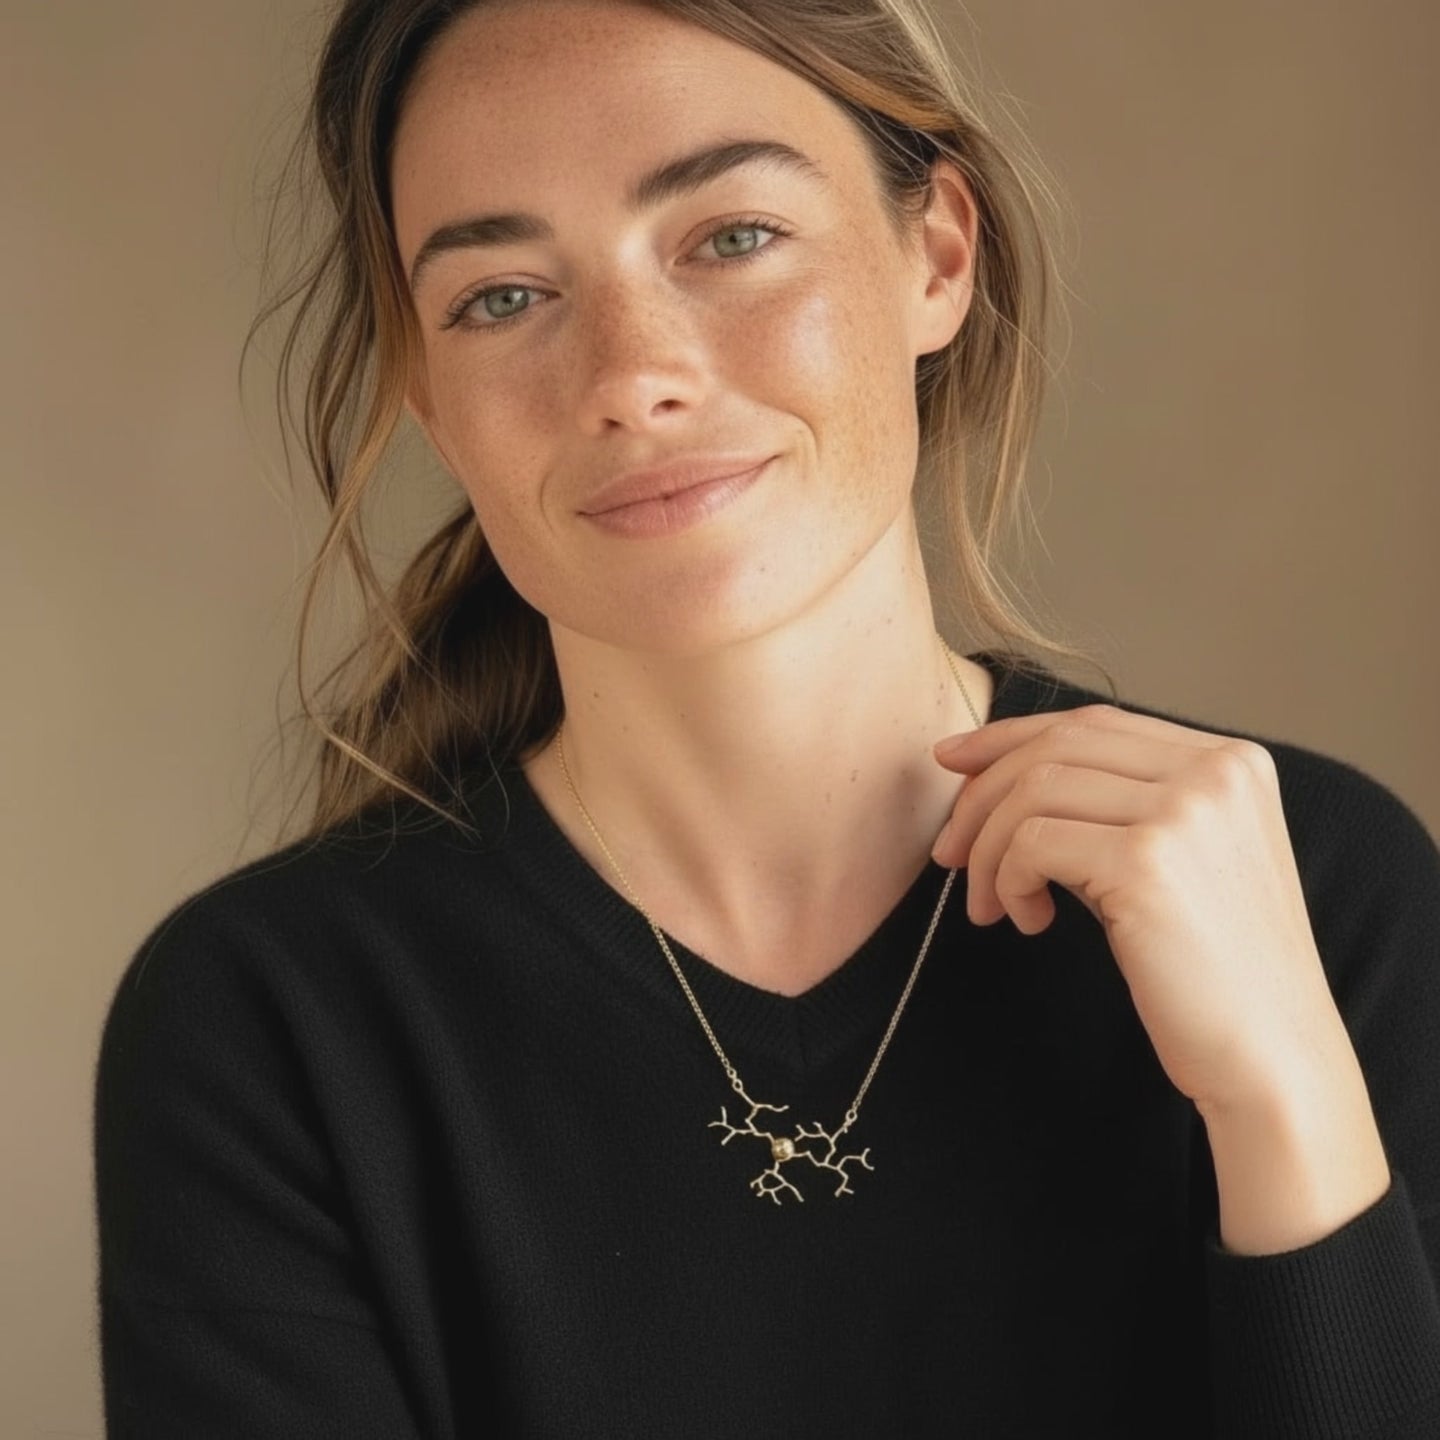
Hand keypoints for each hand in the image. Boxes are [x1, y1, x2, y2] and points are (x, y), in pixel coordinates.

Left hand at [930, 703, 1354, 1116]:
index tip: (954, 763)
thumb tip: (999, 771)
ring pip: (1033, 791)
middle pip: (1057, 747)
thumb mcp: (1179, 860)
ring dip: (988, 850)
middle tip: (949, 851)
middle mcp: (1216, 771)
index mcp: (1232, 761)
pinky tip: (1026, 920)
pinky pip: (1030, 843)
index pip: (1094, 723)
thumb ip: (1120, 804)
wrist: (1272, 1059)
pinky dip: (1005, 880)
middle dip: (982, 795)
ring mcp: (1185, 811)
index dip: (1011, 738)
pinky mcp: (1146, 861)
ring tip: (990, 904)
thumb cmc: (1212, 971)